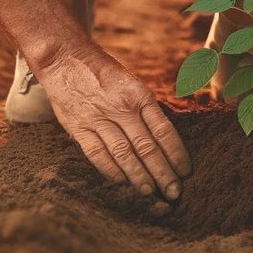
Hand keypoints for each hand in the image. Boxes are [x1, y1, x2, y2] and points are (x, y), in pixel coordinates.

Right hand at [35, 44, 191, 199]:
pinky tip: (121, 183)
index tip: (186, 171)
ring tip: (151, 193)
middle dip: (162, 172)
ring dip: (139, 176)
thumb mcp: (131, 83)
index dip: (176, 152)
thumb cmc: (105, 73)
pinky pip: (97, 153)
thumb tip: (163, 139)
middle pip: (146, 146)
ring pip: (124, 153)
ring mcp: (99, 118)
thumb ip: (145, 109)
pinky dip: (110, 170)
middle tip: (174, 192)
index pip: (163, 129)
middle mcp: (121, 107)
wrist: (66, 58)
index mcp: (139, 95)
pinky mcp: (78, 127)